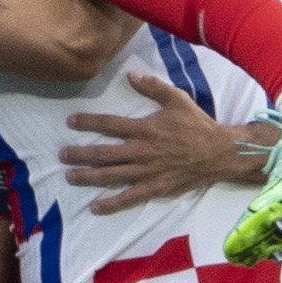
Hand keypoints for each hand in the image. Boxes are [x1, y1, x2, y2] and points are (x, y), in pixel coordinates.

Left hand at [59, 73, 268, 215]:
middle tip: (61, 155)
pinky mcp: (156, 188)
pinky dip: (111, 203)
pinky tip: (94, 207)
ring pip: (111, 176)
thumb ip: (153, 87)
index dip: (88, 122)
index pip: (110, 124)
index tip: (70, 122)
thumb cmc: (197, 125)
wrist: (220, 152)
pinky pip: (129, 197)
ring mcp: (148, 172)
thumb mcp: (177, 99)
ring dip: (88, 177)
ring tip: (69, 176)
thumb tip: (131, 75)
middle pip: (104, 153)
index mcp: (145, 129)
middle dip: (80, 154)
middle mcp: (142, 151)